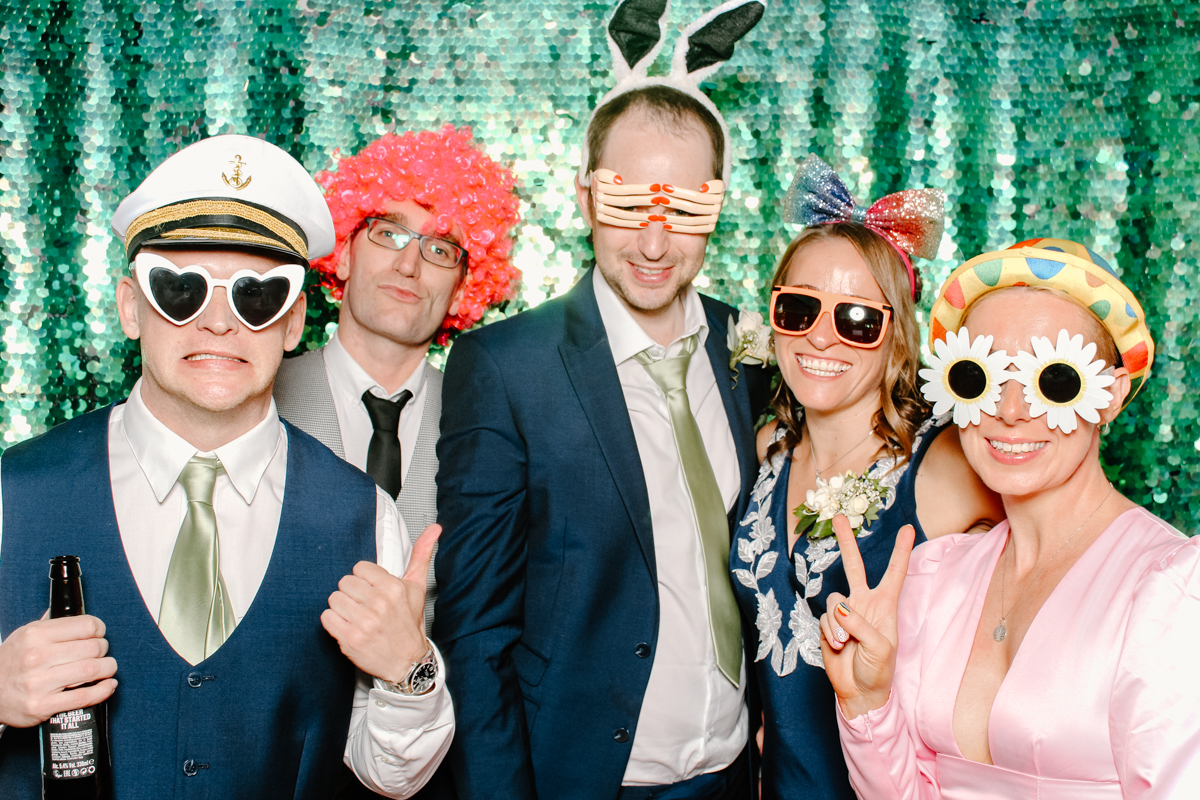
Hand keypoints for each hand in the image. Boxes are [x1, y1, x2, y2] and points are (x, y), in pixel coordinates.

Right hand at [0, 615, 117, 727]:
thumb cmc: (9, 664)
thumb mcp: (24, 636)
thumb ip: (50, 625)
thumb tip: (72, 610)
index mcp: (35, 635)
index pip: (85, 626)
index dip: (99, 629)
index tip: (99, 634)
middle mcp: (37, 657)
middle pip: (92, 648)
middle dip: (103, 650)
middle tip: (101, 653)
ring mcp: (39, 683)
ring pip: (91, 670)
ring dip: (107, 669)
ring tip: (106, 668)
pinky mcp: (42, 705)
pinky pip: (84, 697)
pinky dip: (103, 691)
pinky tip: (107, 686)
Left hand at [321, 523, 440, 683]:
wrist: (407, 662)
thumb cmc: (409, 623)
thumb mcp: (417, 587)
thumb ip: (422, 555)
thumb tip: (434, 528)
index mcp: (393, 588)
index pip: (359, 568)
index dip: (365, 581)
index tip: (373, 592)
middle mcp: (379, 604)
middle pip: (344, 583)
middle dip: (353, 594)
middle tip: (365, 607)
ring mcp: (363, 622)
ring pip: (334, 599)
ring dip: (342, 609)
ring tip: (356, 617)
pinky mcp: (350, 639)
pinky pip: (326, 618)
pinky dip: (334, 622)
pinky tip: (348, 627)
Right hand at [818, 515, 913, 719]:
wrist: (858, 692)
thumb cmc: (879, 671)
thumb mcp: (880, 648)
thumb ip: (861, 625)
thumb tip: (840, 607)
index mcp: (886, 607)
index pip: (895, 574)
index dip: (901, 552)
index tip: (908, 529)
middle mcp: (865, 604)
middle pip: (854, 566)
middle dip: (847, 542)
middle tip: (840, 517)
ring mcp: (845, 613)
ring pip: (834, 600)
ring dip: (838, 624)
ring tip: (847, 644)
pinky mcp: (829, 624)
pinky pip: (824, 618)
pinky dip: (830, 633)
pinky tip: (838, 646)